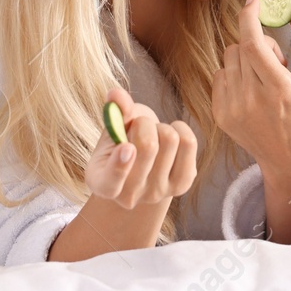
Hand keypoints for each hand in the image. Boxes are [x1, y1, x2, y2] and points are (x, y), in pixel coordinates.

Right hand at [84, 85, 197, 208]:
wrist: (142, 161)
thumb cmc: (122, 140)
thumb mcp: (112, 127)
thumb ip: (114, 112)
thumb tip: (115, 94)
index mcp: (101, 183)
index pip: (111, 181)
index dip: (120, 164)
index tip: (128, 147)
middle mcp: (128, 196)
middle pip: (148, 146)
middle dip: (144, 123)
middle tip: (138, 126)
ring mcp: (156, 194)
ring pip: (170, 140)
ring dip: (161, 126)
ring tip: (152, 134)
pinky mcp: (181, 186)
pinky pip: (189, 144)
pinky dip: (180, 128)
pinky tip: (171, 134)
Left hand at [211, 0, 290, 176]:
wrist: (289, 157)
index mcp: (279, 89)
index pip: (254, 44)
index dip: (250, 17)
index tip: (253, 0)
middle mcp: (252, 100)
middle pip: (240, 47)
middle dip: (257, 42)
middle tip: (275, 62)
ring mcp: (232, 109)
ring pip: (228, 58)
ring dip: (245, 58)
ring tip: (263, 79)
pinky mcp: (220, 115)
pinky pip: (219, 76)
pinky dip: (234, 75)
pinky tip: (250, 91)